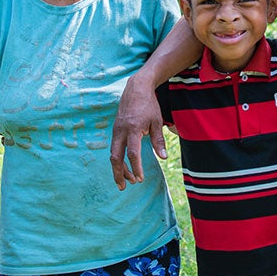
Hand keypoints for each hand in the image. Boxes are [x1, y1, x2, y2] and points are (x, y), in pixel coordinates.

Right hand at [110, 75, 165, 189]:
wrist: (136, 88)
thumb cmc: (149, 105)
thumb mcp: (157, 122)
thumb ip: (158, 141)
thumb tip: (163, 157)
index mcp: (133, 129)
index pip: (133, 153)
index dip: (136, 168)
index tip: (140, 179)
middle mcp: (121, 131)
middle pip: (116, 157)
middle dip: (119, 173)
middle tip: (124, 187)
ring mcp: (116, 130)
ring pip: (113, 154)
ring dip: (118, 168)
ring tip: (125, 181)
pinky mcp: (115, 129)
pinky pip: (114, 147)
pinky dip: (117, 158)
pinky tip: (123, 166)